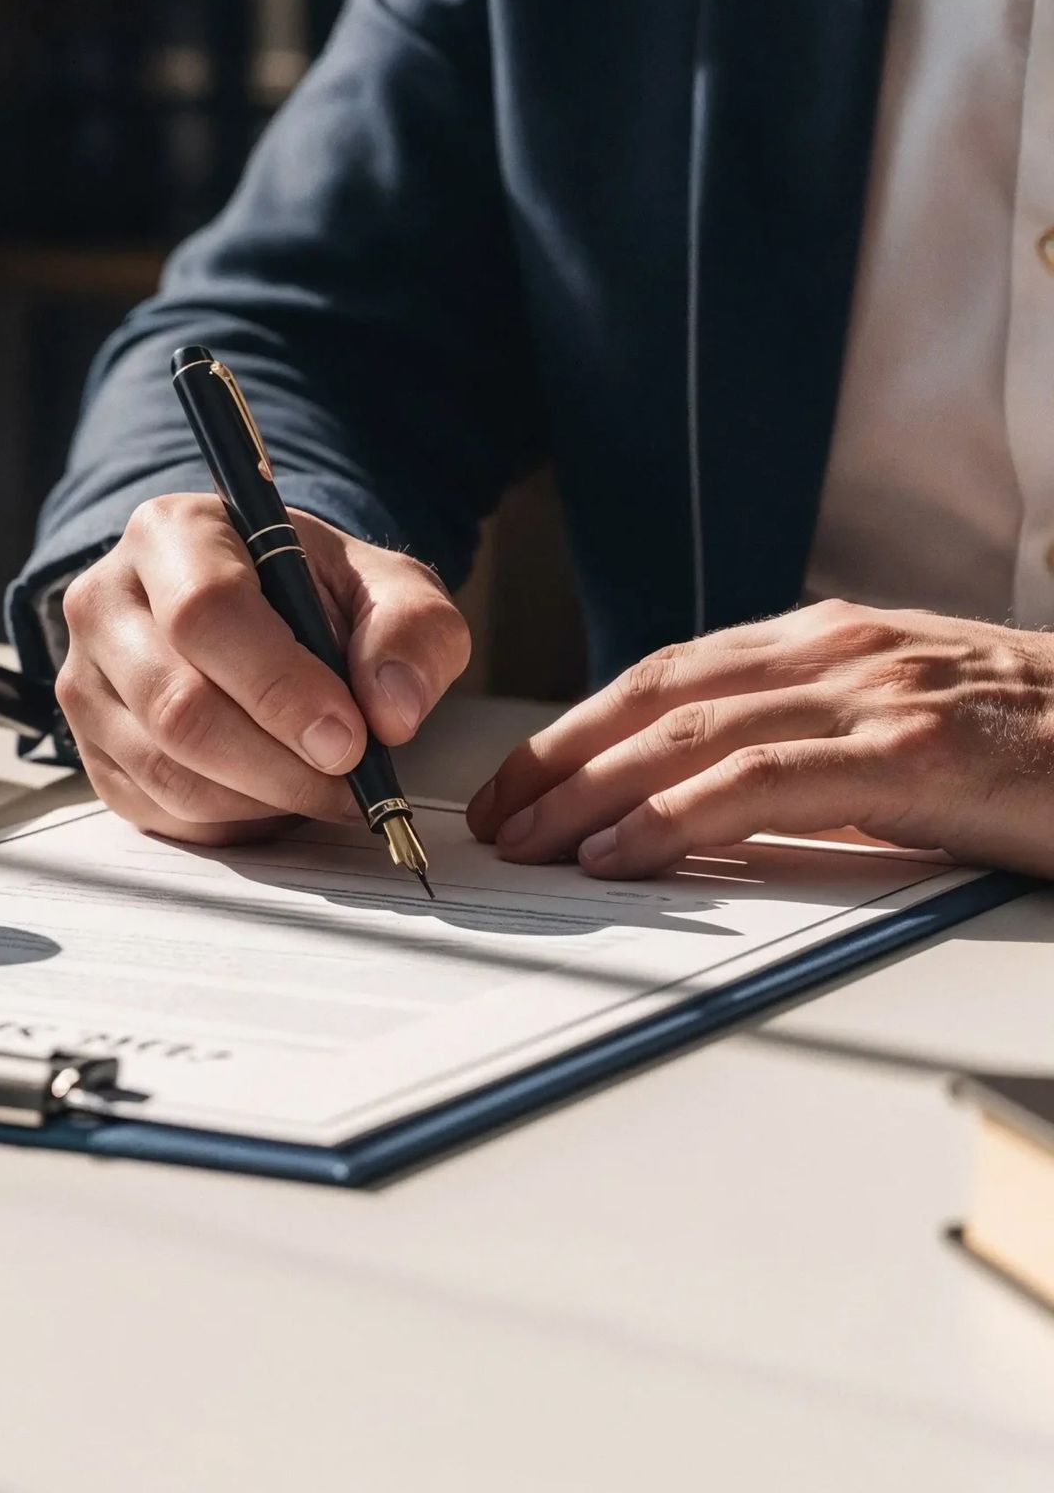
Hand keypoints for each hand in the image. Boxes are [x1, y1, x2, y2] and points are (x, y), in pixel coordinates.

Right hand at [57, 496, 469, 845]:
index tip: (348, 738)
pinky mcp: (90, 746)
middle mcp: (107, 600)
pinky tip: (275, 794)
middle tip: (348, 783)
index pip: (206, 613)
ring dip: (260, 800)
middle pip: (176, 705)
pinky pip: (157, 808)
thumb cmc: (314, 593)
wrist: (262, 611)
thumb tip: (391, 709)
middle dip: (278, 764)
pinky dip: (231, 821)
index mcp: (173, 533)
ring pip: (165, 769)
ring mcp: (87, 678)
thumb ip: (410, 630)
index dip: (280, 688)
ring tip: (322, 788)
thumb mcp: (386, 586)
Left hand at [467, 599, 1053, 879]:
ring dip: (592, 791)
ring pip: (690, 733)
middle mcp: (835, 651)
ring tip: (531, 842)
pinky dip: (676, 816)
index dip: (579, 727)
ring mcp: (871, 694)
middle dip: (559, 758)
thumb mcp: (904, 728)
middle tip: (493, 819)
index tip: (519, 780)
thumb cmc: (1037, 747)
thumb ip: (814, 746)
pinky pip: (762, 782)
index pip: (668, 675)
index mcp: (827, 641)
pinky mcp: (909, 751)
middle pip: (655, 696)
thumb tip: (707, 801)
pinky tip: (622, 851)